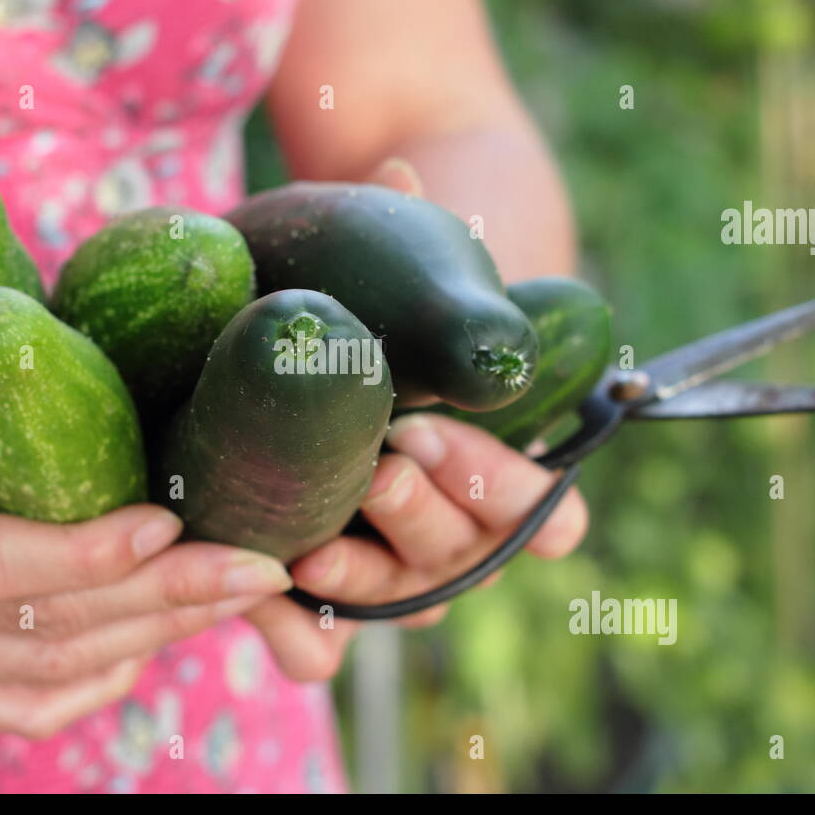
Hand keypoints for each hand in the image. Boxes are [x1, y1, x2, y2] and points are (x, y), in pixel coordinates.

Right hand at [0, 208, 291, 737]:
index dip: (82, 551)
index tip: (168, 518)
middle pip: (43, 624)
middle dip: (167, 598)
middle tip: (264, 562)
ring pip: (45, 671)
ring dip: (154, 638)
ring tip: (239, 595)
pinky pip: (13, 708)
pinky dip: (92, 686)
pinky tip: (150, 647)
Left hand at [244, 154, 585, 679]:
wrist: (293, 326)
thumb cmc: (375, 288)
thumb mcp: (401, 262)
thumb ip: (415, 230)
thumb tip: (399, 169)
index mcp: (495, 461)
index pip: (546, 513)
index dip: (520, 495)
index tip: (447, 435)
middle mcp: (449, 520)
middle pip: (470, 556)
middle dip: (436, 509)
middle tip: (394, 451)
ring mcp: (383, 557)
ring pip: (405, 602)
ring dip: (369, 575)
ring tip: (316, 540)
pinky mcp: (312, 579)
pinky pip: (321, 645)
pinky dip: (302, 634)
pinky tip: (267, 593)